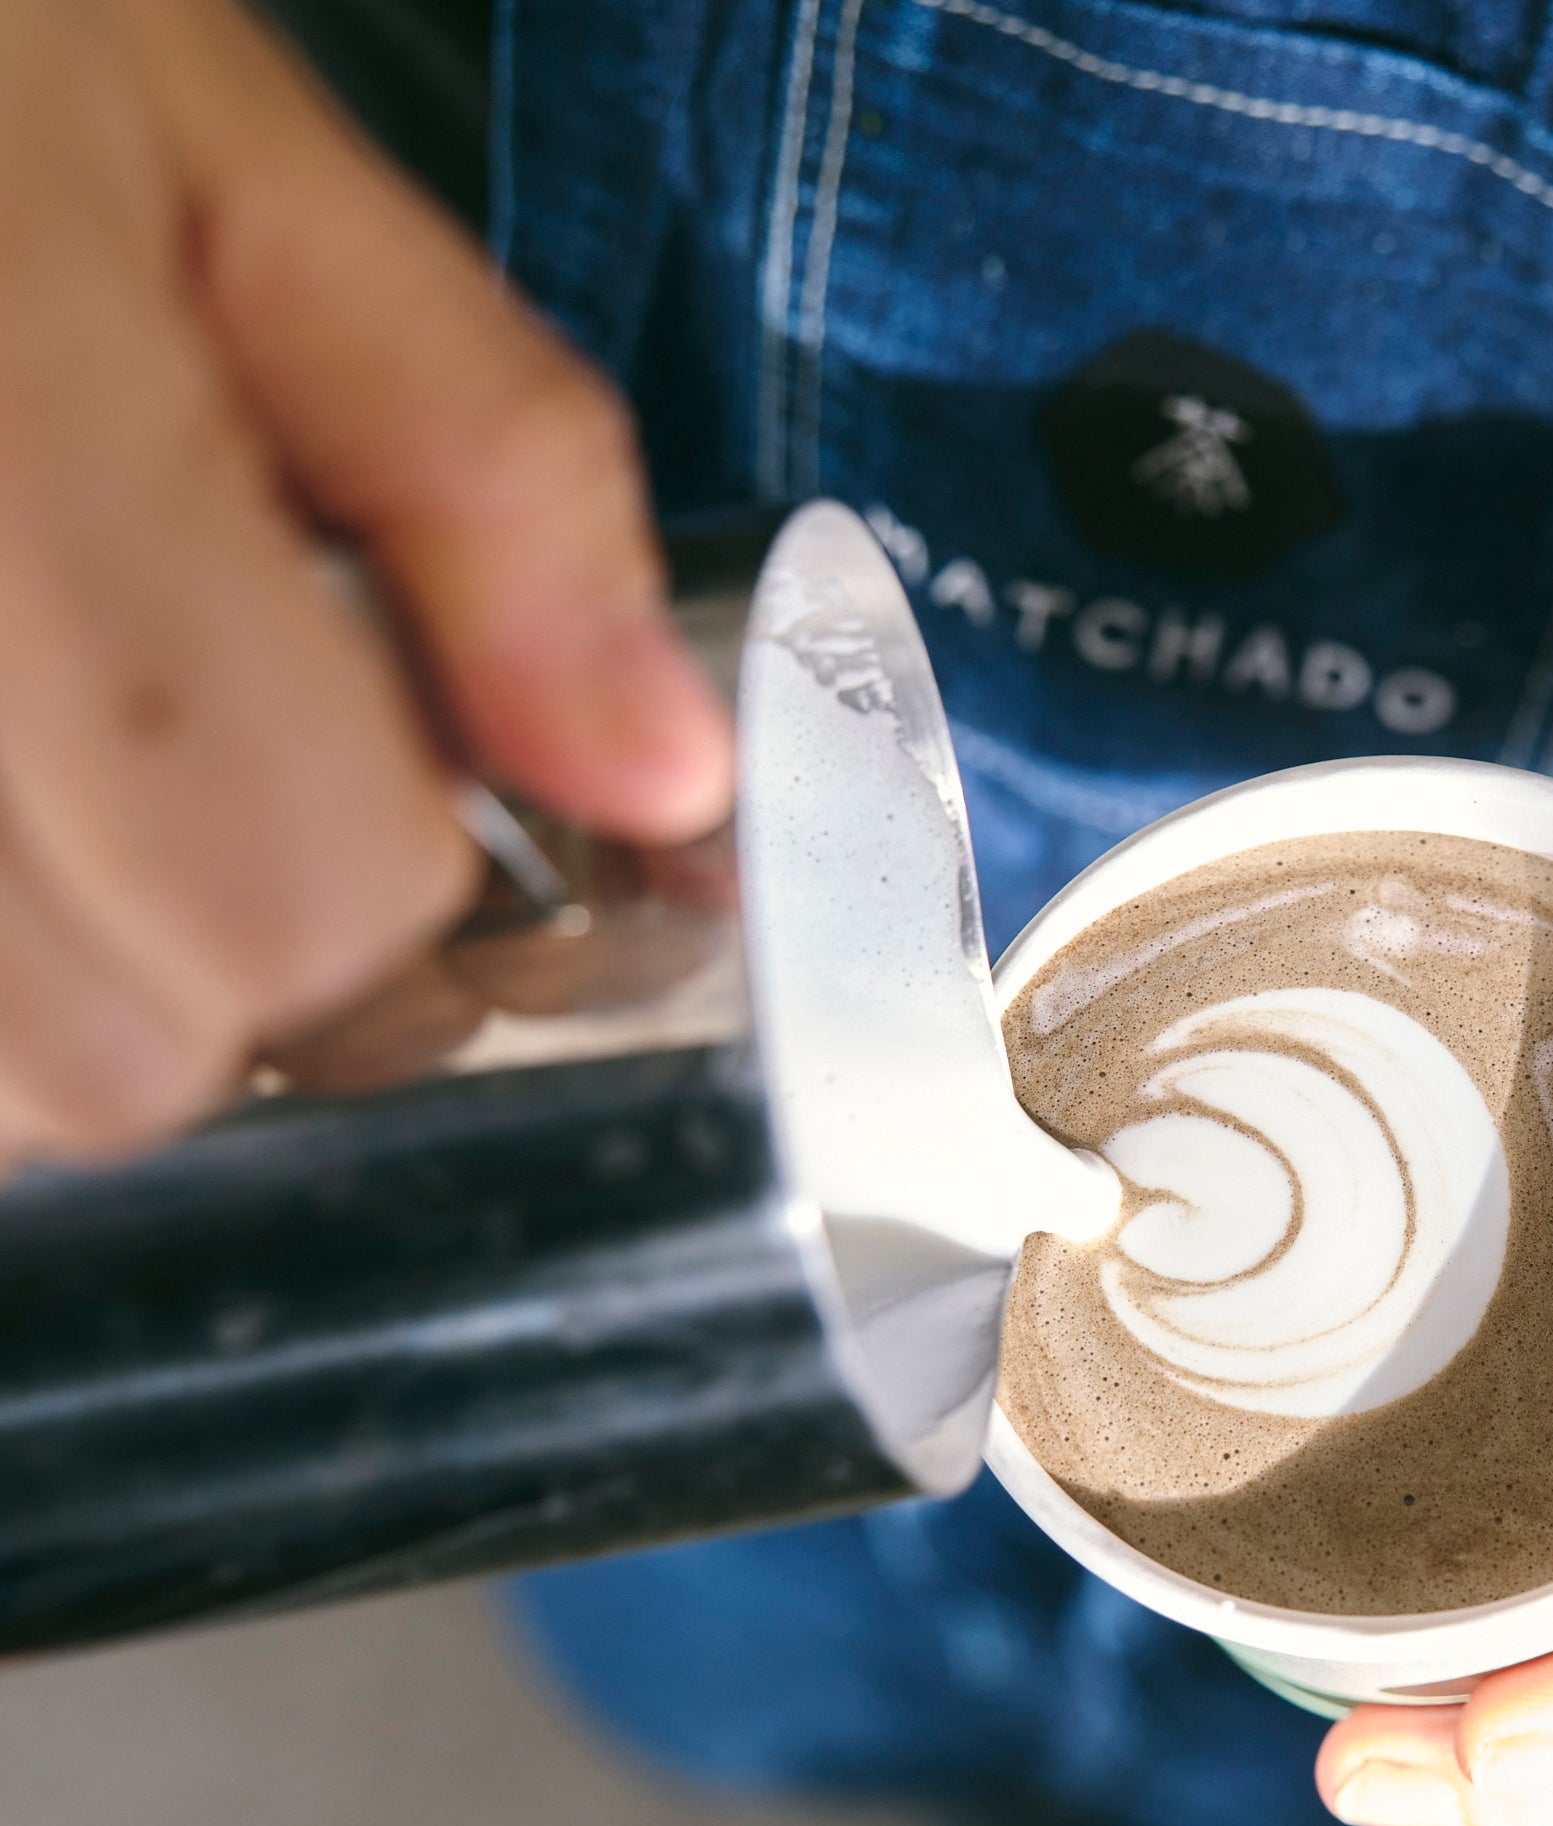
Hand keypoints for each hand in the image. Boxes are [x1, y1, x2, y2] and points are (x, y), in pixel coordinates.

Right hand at [0, 0, 729, 1162]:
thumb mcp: (255, 188)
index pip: (298, 904)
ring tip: (112, 772)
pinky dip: (12, 970)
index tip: (427, 794)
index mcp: (18, 483)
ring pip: (8, 1089)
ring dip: (104, 993)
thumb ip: (491, 481)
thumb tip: (666, 775)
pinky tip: (33, 804)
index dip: (411, 894)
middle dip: (257, 971)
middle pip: (131, 1059)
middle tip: (261, 784)